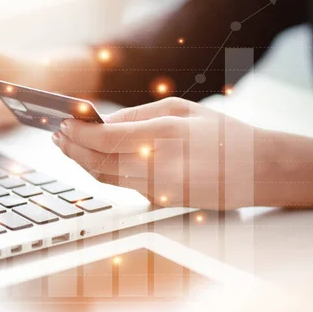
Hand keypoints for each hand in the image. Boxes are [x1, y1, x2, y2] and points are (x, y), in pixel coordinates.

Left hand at [52, 97, 312, 209]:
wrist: (257, 171)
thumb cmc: (222, 134)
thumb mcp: (181, 109)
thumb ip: (136, 115)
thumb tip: (101, 122)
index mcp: (162, 137)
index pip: (104, 138)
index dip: (77, 131)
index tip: (62, 121)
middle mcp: (156, 167)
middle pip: (96, 161)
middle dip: (70, 147)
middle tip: (55, 134)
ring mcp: (157, 189)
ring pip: (104, 177)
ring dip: (79, 161)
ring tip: (64, 145)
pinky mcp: (159, 202)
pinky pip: (120, 186)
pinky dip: (99, 172)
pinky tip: (89, 159)